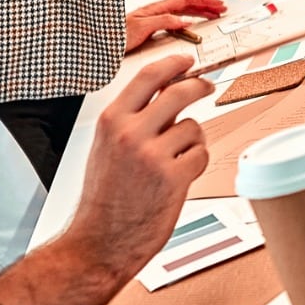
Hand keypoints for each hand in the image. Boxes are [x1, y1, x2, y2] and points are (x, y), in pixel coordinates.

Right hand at [66, 53, 211, 278]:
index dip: (173, 64)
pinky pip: (200, 155)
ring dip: (192, 141)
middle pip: (180, 92)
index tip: (186, 61)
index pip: (148, 77)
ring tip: (175, 160)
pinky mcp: (173, 178)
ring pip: (193, 128)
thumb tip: (167, 95)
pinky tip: (179, 177)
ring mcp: (152, 155)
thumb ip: (133, 120)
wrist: (98, 243)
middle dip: (199, 86)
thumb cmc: (103, 199)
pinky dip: (195, 164)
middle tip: (207, 86)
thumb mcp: (106, 148)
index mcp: (111, 122)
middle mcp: (130, 134)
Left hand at [125, 0, 227, 52]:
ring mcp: (154, 18)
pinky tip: (192, 26)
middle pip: (187, 3)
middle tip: (221, 9)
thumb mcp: (141, 27)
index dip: (203, 0)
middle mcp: (156, 11)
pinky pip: (176, 20)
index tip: (217, 4)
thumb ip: (163, 22)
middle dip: (206, 4)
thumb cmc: (115, 35)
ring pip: (182, 11)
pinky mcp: (152, 28)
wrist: (100, 43)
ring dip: (199, 11)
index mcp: (156, 8)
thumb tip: (185, 20)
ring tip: (212, 15)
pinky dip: (189, 20)